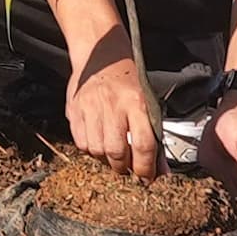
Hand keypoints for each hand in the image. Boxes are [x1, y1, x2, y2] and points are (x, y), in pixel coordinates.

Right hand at [68, 51, 162, 179]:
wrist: (101, 57)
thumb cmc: (129, 84)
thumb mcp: (148, 105)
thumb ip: (155, 139)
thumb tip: (162, 172)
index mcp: (136, 103)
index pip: (143, 144)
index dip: (146, 168)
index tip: (147, 178)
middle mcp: (112, 104)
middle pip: (117, 151)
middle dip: (124, 167)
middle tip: (127, 168)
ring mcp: (90, 106)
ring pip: (97, 150)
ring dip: (106, 161)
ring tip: (112, 155)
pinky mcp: (74, 108)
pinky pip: (80, 142)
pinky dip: (90, 150)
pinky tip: (98, 143)